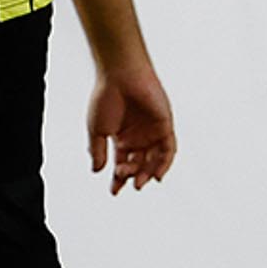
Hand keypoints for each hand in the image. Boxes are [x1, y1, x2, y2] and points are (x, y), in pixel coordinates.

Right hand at [87, 60, 176, 192]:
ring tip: (139, 182)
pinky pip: (169, 149)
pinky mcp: (165, 125)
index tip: (114, 191)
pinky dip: (165, 163)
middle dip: (132, 176)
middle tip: (126, 181)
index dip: (118, 179)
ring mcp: (152, 132)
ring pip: (154, 160)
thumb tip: (98, 171)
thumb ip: (98, 151)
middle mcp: (138, 137)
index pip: (122, 164)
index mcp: (121, 138)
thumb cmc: (106, 97)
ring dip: (148, 173)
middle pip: (139, 164)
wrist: (121, 76)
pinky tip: (157, 175)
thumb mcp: (98, 129)